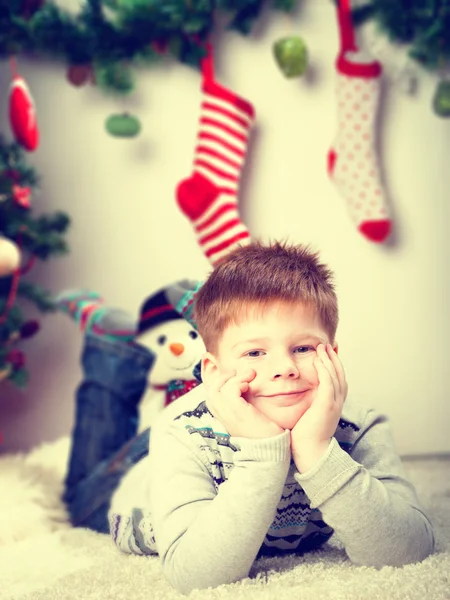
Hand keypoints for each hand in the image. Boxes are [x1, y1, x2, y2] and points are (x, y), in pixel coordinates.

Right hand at [205, 369, 284, 438]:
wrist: (270, 452)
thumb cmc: (264, 435)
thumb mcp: (250, 419)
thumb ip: (244, 408)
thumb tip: (247, 391)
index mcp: (224, 418)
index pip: (211, 397)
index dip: (219, 384)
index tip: (234, 378)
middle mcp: (223, 417)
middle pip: (210, 390)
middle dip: (223, 377)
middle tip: (238, 374)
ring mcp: (229, 415)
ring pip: (218, 388)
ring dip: (234, 378)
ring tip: (249, 376)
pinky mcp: (238, 413)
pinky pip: (230, 391)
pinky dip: (238, 382)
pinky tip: (248, 385)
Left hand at [291, 344, 346, 471]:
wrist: (310, 451)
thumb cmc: (306, 435)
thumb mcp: (311, 415)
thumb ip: (310, 403)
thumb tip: (303, 396)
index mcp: (334, 403)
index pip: (337, 379)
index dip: (334, 364)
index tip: (328, 352)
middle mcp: (337, 401)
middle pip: (340, 374)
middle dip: (334, 358)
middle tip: (327, 345)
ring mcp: (334, 403)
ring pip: (334, 375)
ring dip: (328, 360)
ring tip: (321, 348)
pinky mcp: (326, 405)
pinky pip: (328, 383)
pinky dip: (325, 370)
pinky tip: (319, 360)